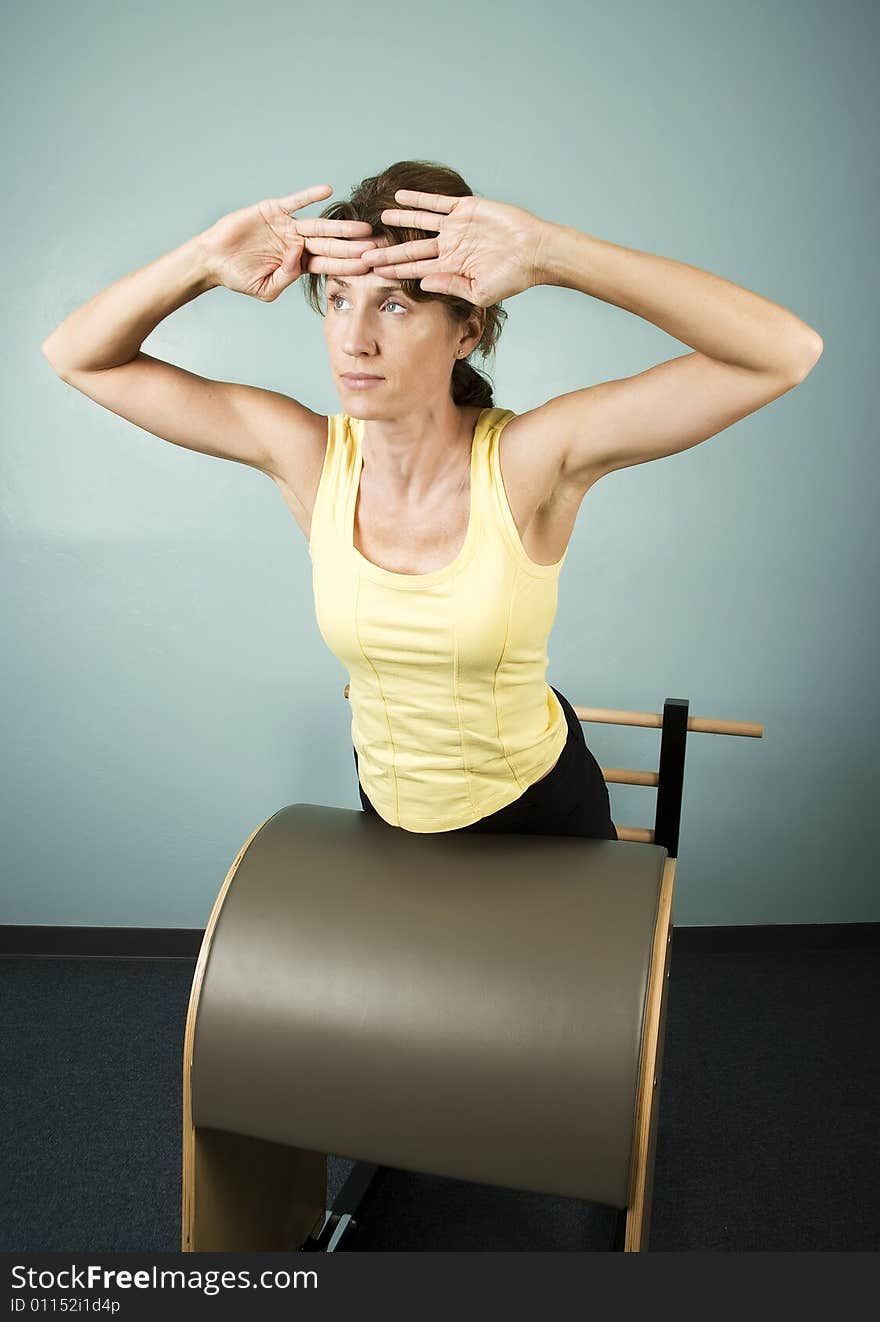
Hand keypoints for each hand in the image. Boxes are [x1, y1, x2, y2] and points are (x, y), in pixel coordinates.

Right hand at [198, 184, 378, 301]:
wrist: (213, 259)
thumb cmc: (238, 277)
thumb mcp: (266, 288)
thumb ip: (286, 277)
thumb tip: (299, 256)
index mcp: (299, 264)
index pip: (330, 265)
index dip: (349, 266)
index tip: (370, 267)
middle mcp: (298, 244)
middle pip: (332, 245)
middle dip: (354, 247)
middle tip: (378, 247)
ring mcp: (288, 226)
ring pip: (320, 226)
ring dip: (341, 227)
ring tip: (363, 228)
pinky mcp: (274, 210)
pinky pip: (296, 201)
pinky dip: (310, 195)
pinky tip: (328, 191)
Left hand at [359, 189, 547, 306]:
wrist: (535, 252)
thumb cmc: (512, 278)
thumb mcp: (479, 291)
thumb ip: (450, 286)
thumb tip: (422, 283)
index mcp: (450, 269)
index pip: (414, 270)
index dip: (393, 270)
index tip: (371, 272)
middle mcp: (450, 247)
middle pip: (411, 248)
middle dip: (388, 249)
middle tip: (364, 250)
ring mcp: (456, 227)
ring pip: (420, 222)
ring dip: (399, 220)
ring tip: (377, 218)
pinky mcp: (466, 209)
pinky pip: (437, 203)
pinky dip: (419, 199)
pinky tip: (400, 197)